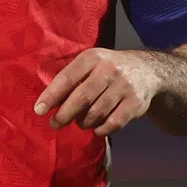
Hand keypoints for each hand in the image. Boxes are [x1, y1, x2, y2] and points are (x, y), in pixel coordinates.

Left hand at [34, 48, 162, 136]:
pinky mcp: (136, 103)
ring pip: (96, 112)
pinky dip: (101, 129)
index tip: (39, 110)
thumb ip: (72, 78)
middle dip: (64, 114)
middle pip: (82, 97)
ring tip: (79, 122)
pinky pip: (113, 123)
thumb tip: (48, 102)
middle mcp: (109, 69)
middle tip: (55, 123)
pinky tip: (96, 127)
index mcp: (92, 57)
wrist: (147, 69)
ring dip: (83, 122)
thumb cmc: (108, 68)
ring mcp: (124, 86)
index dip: (52, 95)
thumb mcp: (91, 63)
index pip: (67, 78)